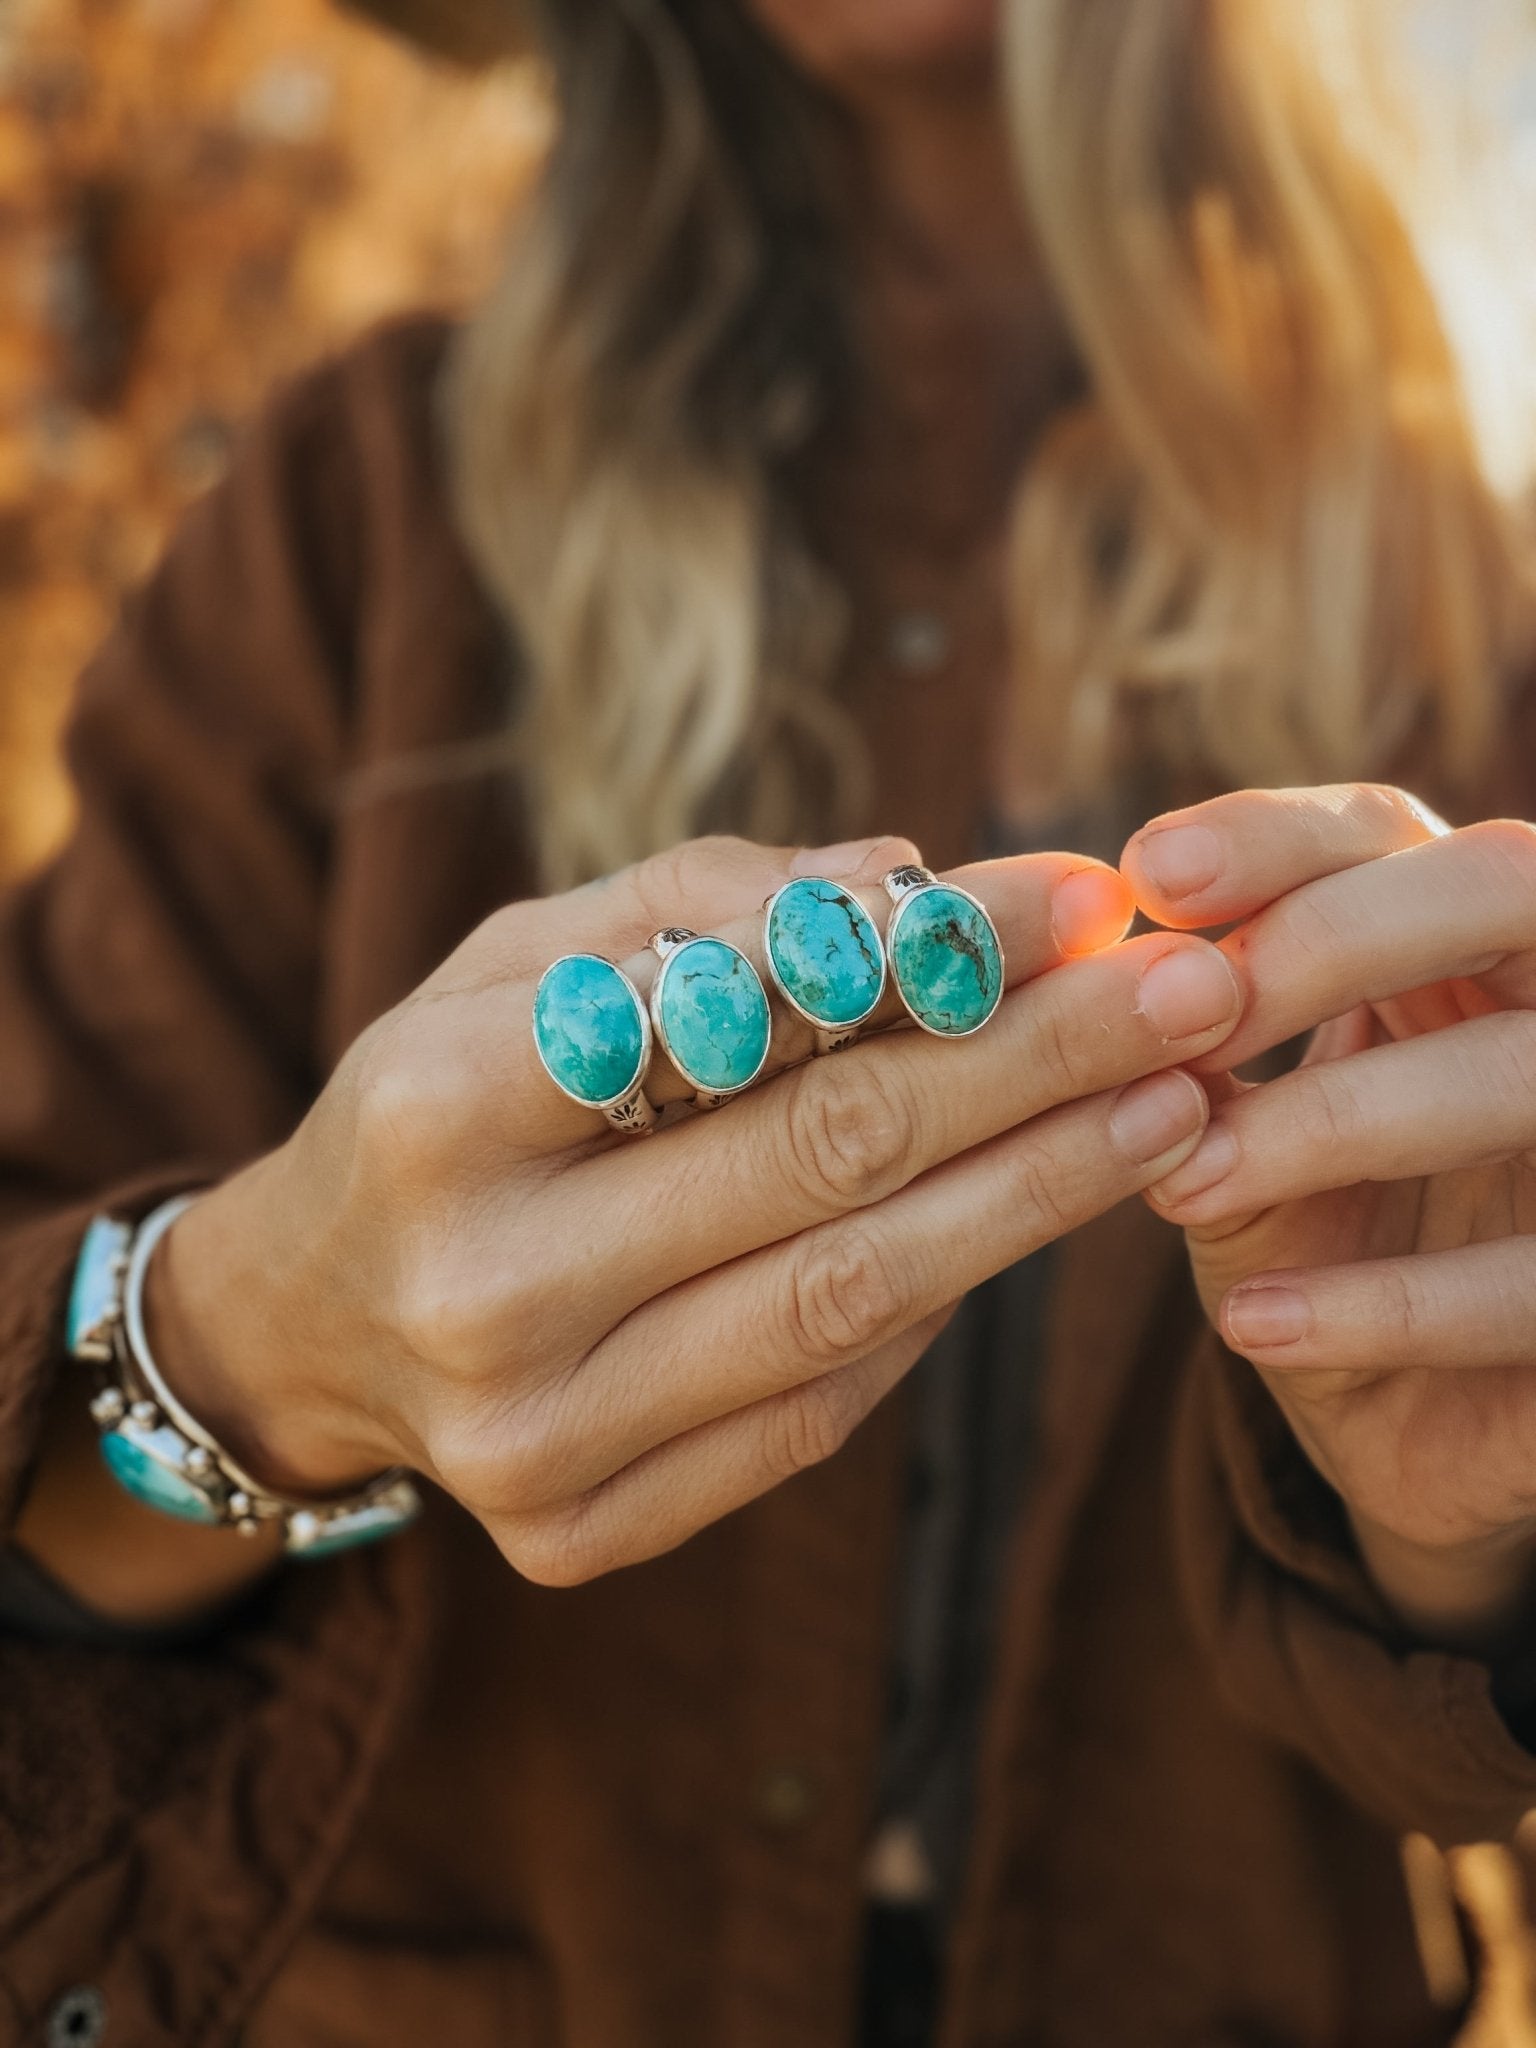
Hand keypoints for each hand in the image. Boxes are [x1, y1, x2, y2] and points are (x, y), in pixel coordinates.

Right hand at [155, 831, 1241, 1584]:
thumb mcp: (521, 958)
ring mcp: (530, 1438)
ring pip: (849, 1302)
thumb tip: (913, 881)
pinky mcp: (581, 1532)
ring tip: (1172, 1107)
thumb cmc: (443, 1102)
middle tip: (1192, 996)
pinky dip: (942, 1302)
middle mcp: (475, 1290)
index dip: (932, 960)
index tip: (1083, 900)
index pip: (731, 1018)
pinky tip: (1033, 1215)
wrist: (314, 1315)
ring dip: (1035, 1195)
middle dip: (1035, 1068)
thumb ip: (703, 908)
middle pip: (822, 1164)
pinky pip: (818, 1408)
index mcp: (436, 1110)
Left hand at [1123, 787, 1535, 1646]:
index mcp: (1463, 944)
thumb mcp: (1239, 1142)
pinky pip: (1531, 1286)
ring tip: (1182, 1185)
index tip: (1151, 874)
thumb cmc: (1323, 1245)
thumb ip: (1189, 1066)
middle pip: (1499, 889)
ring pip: (1521, 1075)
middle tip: (1192, 1014)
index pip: (1390, 833)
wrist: (1418, 1425)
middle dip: (1333, 937)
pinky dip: (1387, 1305)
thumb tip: (1105, 992)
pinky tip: (1252, 1324)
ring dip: (1335, 1120)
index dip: (1278, 837)